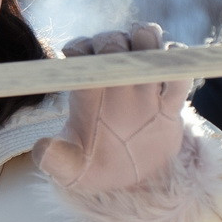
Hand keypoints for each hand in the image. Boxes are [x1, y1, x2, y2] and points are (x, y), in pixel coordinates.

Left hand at [34, 24, 189, 193]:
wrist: (131, 181)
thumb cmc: (96, 168)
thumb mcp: (72, 170)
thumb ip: (56, 160)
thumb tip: (42, 148)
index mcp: (88, 89)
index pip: (81, 52)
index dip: (81, 49)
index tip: (80, 61)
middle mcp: (115, 79)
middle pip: (114, 41)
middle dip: (114, 44)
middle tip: (118, 68)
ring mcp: (145, 86)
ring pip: (147, 43)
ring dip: (147, 41)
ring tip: (147, 63)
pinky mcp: (171, 101)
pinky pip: (179, 73)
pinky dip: (179, 63)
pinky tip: (173, 73)